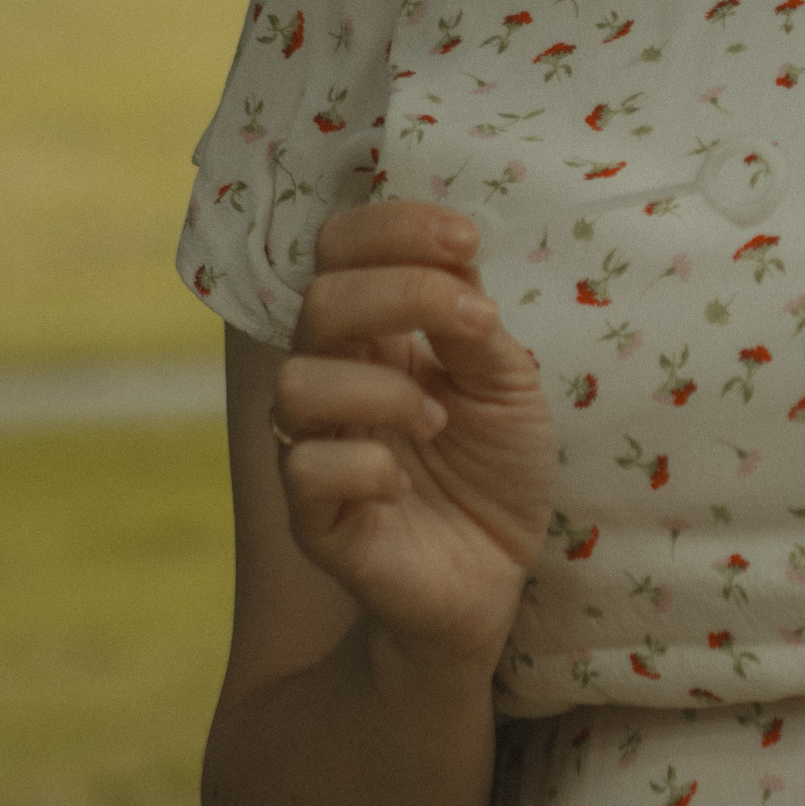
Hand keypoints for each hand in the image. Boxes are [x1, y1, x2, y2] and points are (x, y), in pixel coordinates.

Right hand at [272, 201, 557, 672]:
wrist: (495, 578)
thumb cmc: (495, 470)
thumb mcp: (507, 383)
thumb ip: (472, 322)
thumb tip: (453, 257)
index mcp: (375, 333)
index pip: (341, 249)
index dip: (392, 227)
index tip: (464, 238)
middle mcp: (334, 377)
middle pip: (319, 300)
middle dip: (401, 292)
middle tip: (474, 318)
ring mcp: (316, 446)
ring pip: (296, 385)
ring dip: (381, 389)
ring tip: (440, 419)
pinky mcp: (314, 518)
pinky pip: (305, 470)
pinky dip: (363, 464)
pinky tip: (403, 482)